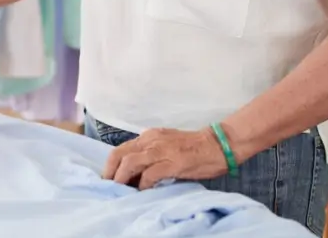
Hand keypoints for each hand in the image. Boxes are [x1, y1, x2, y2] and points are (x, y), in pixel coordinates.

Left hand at [102, 128, 227, 189]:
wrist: (218, 144)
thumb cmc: (193, 147)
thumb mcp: (165, 145)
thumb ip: (149, 154)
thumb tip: (134, 174)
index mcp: (148, 136)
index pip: (120, 149)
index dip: (111, 165)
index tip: (109, 178)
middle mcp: (150, 141)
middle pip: (119, 154)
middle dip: (110, 172)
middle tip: (110, 186)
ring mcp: (161, 150)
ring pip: (130, 162)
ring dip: (122, 178)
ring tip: (122, 190)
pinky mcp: (172, 162)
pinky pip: (150, 174)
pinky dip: (143, 184)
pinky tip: (144, 191)